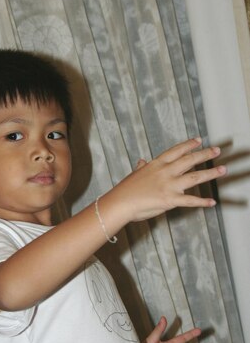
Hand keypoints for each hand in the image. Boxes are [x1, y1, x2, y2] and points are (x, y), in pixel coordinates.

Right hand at [111, 138, 226, 223]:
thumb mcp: (134, 175)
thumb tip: (141, 161)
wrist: (120, 203)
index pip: (176, 151)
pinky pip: (190, 201)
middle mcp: (165, 172)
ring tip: (223, 170)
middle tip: (217, 150)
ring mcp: (169, 185)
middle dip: (205, 154)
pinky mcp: (170, 200)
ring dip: (210, 173)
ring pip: (195, 177)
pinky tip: (212, 202)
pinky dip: (202, 202)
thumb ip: (141, 168)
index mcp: (156, 165)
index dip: (188, 145)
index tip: (199, 140)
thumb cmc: (125, 191)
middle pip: (189, 160)